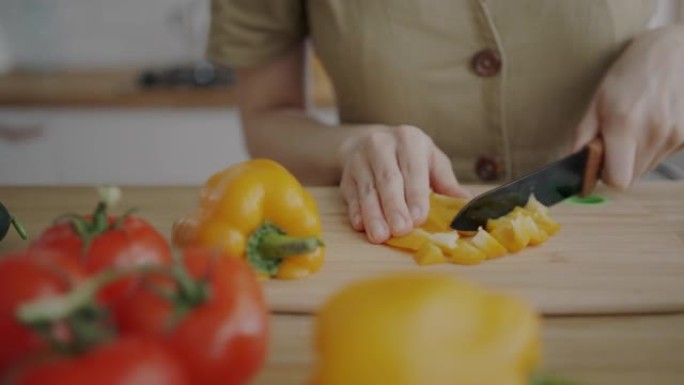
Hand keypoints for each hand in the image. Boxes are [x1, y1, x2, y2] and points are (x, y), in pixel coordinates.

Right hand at [338, 125, 470, 243]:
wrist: (368, 141)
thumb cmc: (408, 157)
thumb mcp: (431, 161)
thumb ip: (446, 182)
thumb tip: (467, 205)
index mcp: (409, 140)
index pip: (413, 169)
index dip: (415, 194)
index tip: (418, 218)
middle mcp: (382, 145)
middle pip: (388, 179)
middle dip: (394, 206)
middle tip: (401, 230)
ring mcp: (360, 159)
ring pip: (367, 189)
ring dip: (373, 214)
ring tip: (380, 236)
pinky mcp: (346, 175)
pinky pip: (350, 194)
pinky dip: (355, 211)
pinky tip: (361, 226)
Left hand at [574, 25, 683, 187]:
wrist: (676, 50)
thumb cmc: (631, 71)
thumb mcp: (598, 98)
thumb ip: (584, 134)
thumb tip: (575, 161)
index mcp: (624, 125)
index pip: (618, 179)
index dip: (606, 175)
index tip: (602, 162)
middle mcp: (653, 133)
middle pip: (633, 177)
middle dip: (621, 165)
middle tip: (618, 142)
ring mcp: (676, 135)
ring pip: (650, 167)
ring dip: (639, 156)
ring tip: (638, 127)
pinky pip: (666, 155)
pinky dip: (657, 147)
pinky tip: (655, 122)